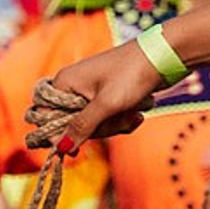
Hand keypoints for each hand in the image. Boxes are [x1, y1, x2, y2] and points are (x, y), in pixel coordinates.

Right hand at [24, 42, 162, 152]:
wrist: (163, 57)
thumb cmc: (131, 75)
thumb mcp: (106, 104)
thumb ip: (82, 126)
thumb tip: (61, 148)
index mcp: (64, 83)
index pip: (46, 116)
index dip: (58, 135)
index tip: (73, 152)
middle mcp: (74, 87)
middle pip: (74, 125)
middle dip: (100, 128)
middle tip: (117, 117)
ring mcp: (92, 92)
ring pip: (96, 125)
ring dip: (116, 124)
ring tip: (133, 111)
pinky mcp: (110, 97)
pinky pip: (110, 119)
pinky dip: (125, 119)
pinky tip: (138, 113)